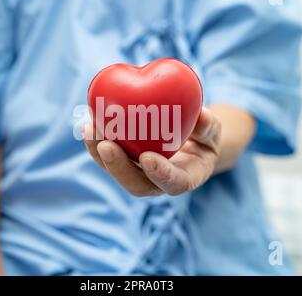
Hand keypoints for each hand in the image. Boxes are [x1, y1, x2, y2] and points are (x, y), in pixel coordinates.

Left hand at [83, 107, 221, 196]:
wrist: (187, 140)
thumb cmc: (203, 135)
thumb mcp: (213, 130)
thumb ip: (209, 126)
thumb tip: (202, 116)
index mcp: (185, 177)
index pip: (174, 183)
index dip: (161, 175)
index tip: (148, 159)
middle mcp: (158, 182)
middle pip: (136, 184)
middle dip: (119, 167)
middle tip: (107, 145)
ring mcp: (138, 173)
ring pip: (116, 170)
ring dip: (100, 153)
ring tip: (91, 129)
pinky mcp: (124, 161)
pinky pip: (108, 155)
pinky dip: (96, 142)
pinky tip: (88, 123)